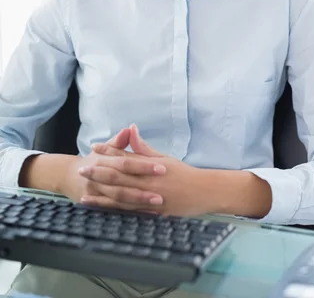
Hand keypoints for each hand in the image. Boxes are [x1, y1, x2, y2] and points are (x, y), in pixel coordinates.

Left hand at [79, 124, 212, 215]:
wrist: (203, 192)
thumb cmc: (184, 173)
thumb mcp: (164, 157)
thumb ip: (144, 147)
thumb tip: (132, 129)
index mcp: (150, 165)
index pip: (125, 156)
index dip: (108, 151)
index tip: (94, 147)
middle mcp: (147, 180)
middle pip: (118, 175)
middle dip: (98, 171)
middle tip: (82, 169)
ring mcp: (148, 197)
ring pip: (119, 194)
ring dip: (100, 192)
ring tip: (84, 189)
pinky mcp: (150, 212)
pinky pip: (127, 210)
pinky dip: (112, 208)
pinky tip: (100, 207)